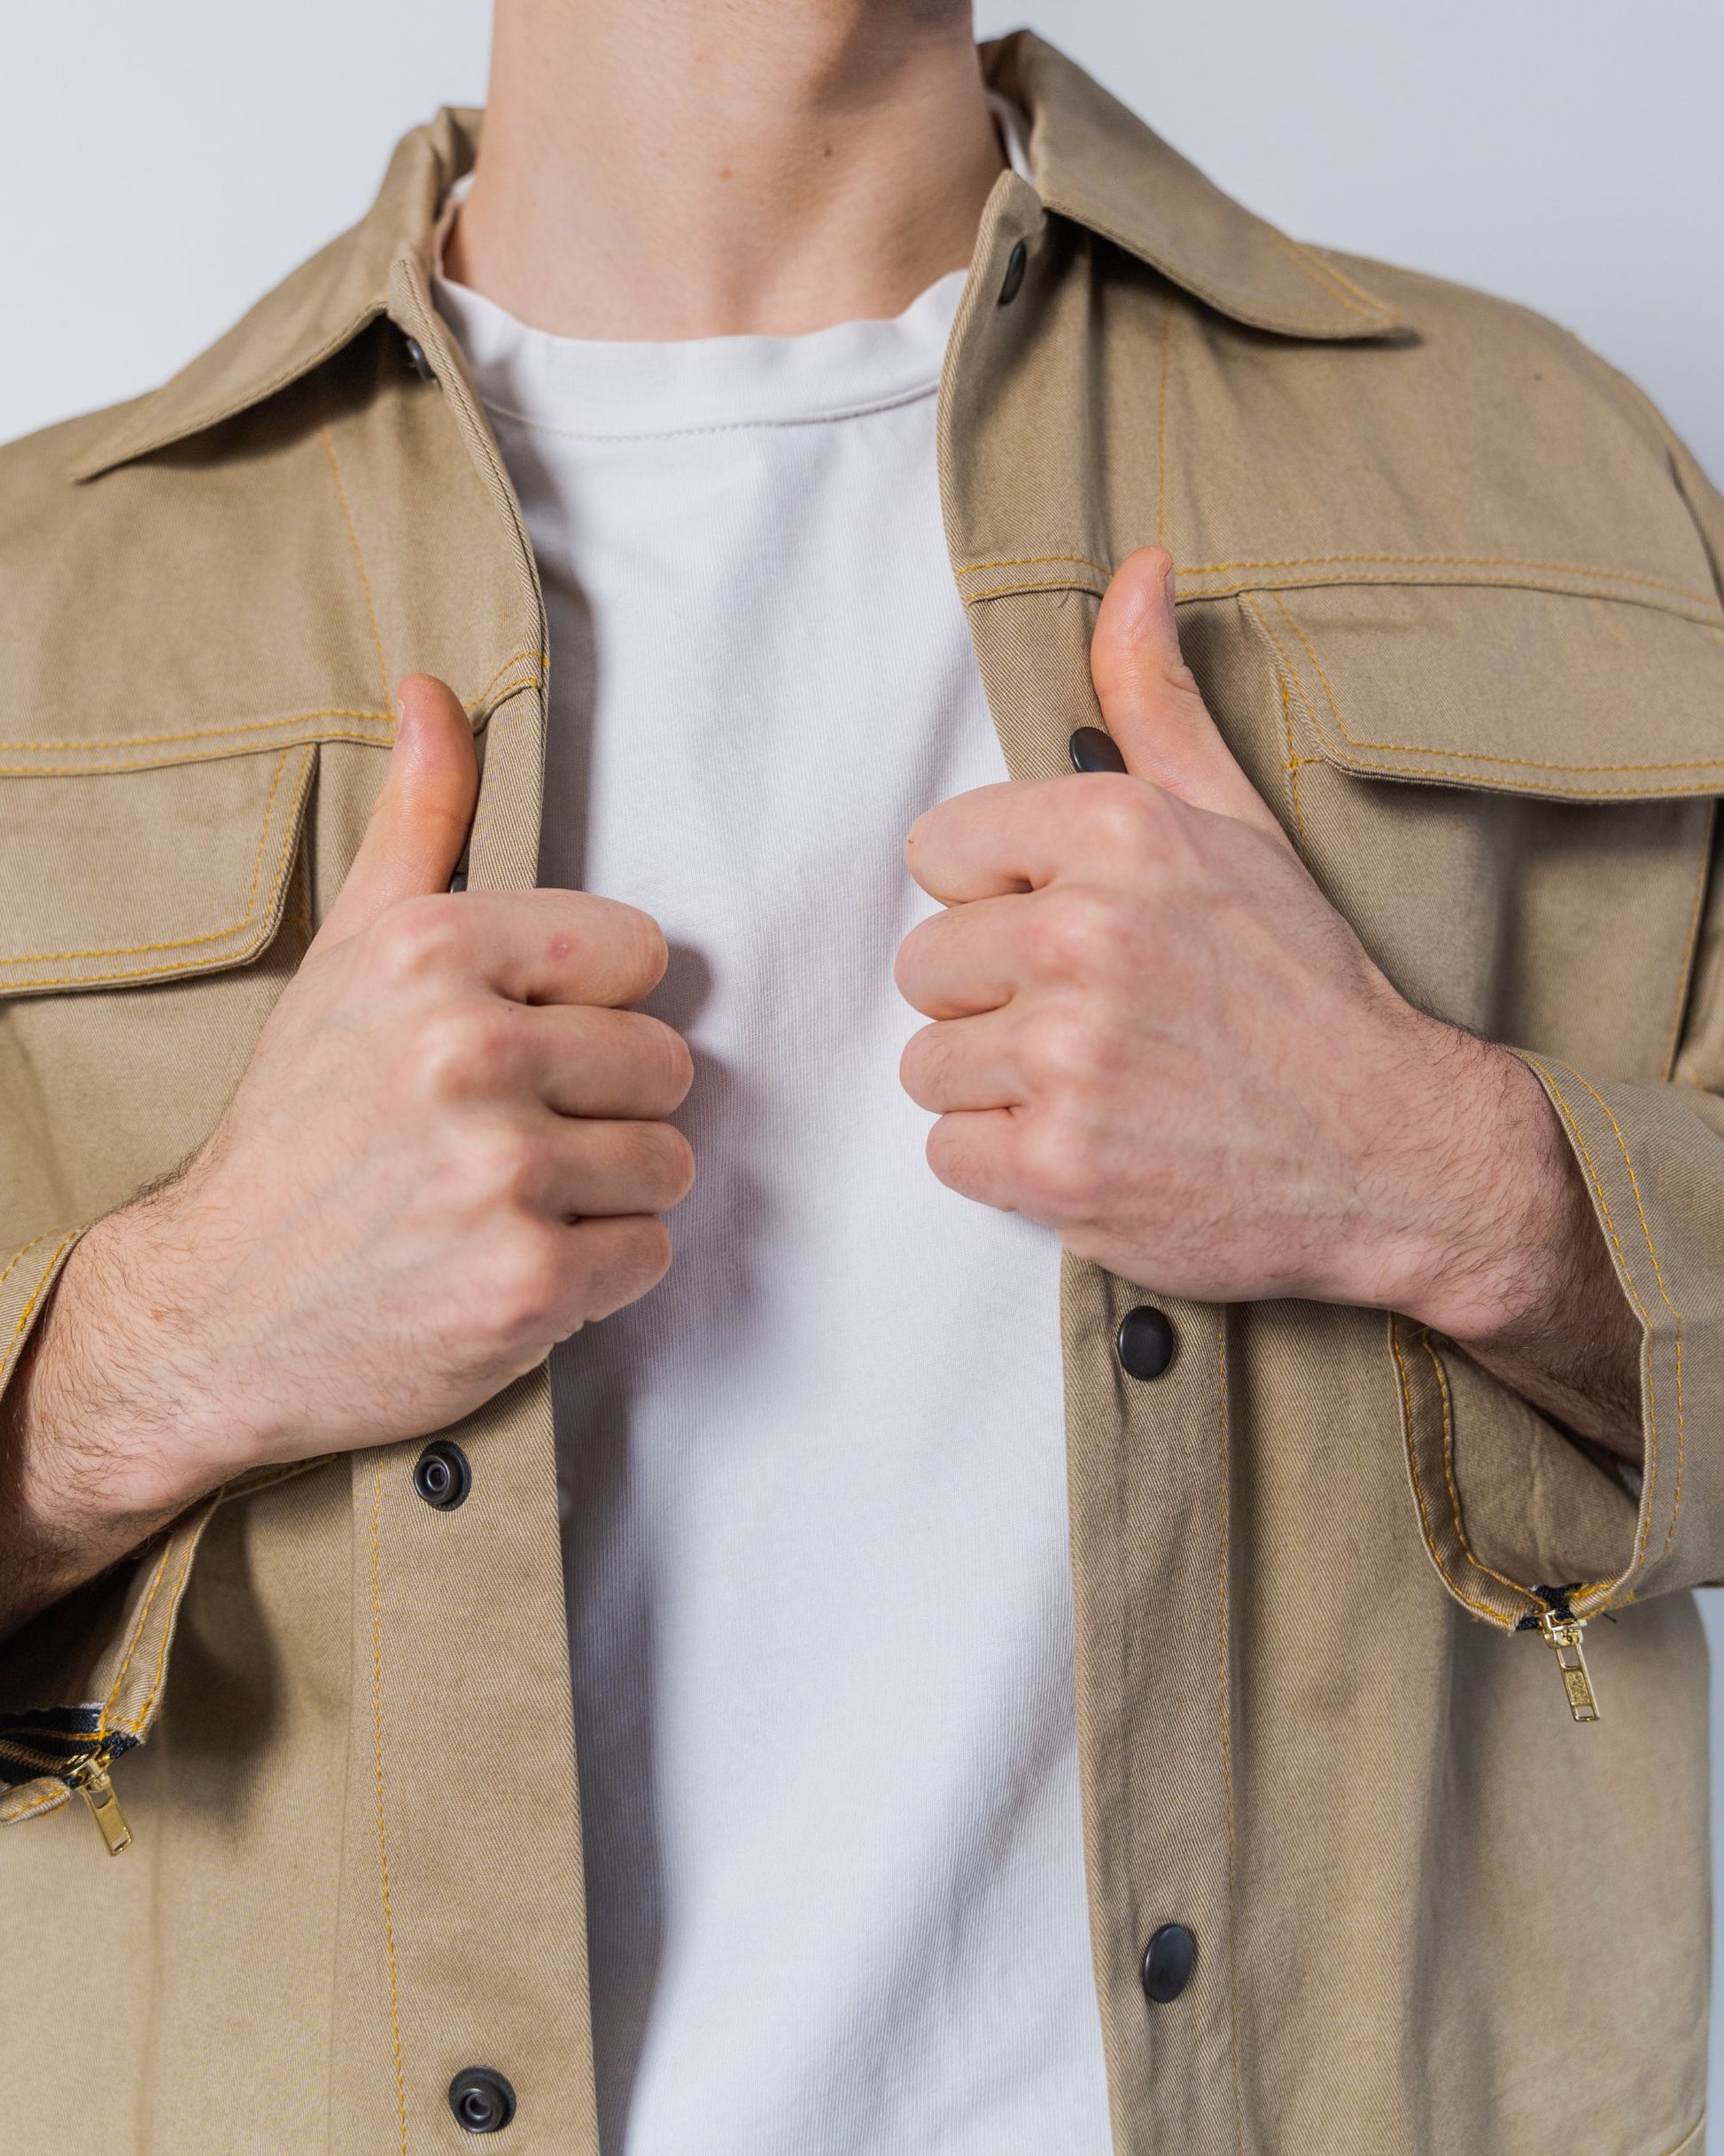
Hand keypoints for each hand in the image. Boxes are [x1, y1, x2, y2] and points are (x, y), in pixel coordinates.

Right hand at [5, 677, 692, 1603]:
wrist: (215, 1310)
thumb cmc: (298, 1130)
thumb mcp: (346, 958)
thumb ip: (419, 823)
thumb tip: (437, 693)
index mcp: (430, 954)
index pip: (640, 953)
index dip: (593, 1007)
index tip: (525, 1045)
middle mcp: (467, 1053)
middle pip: (666, 1063)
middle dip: (604, 1107)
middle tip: (511, 1135)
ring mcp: (502, 1172)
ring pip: (669, 1162)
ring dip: (606, 1192)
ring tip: (509, 1200)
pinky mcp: (530, 1282)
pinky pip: (648, 1252)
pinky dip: (595, 1270)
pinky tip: (512, 1262)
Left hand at [895, 550, 1639, 1450]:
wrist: (1394, 1149)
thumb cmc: (1305, 988)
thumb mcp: (1239, 824)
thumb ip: (1157, 704)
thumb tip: (1136, 572)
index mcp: (1118, 831)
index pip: (938, 849)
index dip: (994, 898)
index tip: (1062, 930)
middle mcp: (1085, 936)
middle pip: (925, 965)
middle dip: (991, 1000)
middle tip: (1090, 1021)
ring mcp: (1070, 1058)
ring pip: (930, 1064)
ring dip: (997, 1086)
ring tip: (1096, 1085)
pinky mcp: (1059, 1167)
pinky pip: (949, 1153)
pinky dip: (1007, 1163)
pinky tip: (1093, 1145)